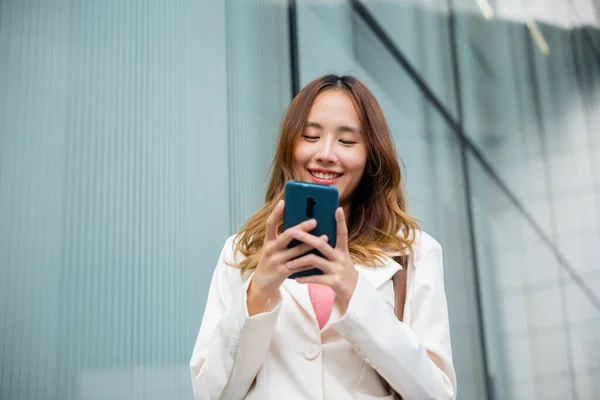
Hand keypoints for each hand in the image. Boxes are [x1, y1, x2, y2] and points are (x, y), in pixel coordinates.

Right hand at [248, 200, 327, 315]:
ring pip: (297, 251)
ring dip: (312, 243)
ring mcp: (277, 261)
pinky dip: (311, 261)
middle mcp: (271, 249)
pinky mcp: (283, 272)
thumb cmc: (271, 262)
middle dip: (302, 227)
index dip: (276, 213)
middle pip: (287, 235)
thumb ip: (283, 240)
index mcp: (268, 242)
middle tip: (315, 221)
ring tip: (325, 237)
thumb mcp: (273, 249)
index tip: (283, 202)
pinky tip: (321, 256)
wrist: (261, 284)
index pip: (270, 224)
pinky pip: (300, 265)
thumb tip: (301, 228)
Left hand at [284, 207, 357, 307]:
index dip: (340, 221)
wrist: (354, 292)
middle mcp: (340, 258)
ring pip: (315, 261)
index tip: (337, 208)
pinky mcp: (334, 282)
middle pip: (321, 244)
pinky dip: (305, 278)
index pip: (342, 233)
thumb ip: (329, 248)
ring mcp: (338, 270)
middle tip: (292, 232)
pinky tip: (296, 279)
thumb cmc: (341, 271)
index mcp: (342, 250)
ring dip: (299, 261)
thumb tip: (313, 236)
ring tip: (288, 263)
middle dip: (305, 237)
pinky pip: (316, 278)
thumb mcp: (339, 258)